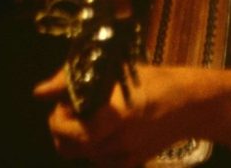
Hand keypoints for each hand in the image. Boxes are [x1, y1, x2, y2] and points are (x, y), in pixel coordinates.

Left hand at [33, 64, 195, 167]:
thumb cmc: (154, 81)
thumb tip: (39, 92)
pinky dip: (96, 147)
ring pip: (82, 155)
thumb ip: (72, 81)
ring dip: (79, 136)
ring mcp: (125, 158)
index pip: (63, 130)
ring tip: (94, 114)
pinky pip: (100, 161)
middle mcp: (116, 143)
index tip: (67, 100)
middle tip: (74, 109)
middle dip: (63, 128)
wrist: (191, 105)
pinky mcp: (133, 164)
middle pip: (66, 147)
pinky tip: (108, 129)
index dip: (58, 115)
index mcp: (111, 117)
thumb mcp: (112, 71)